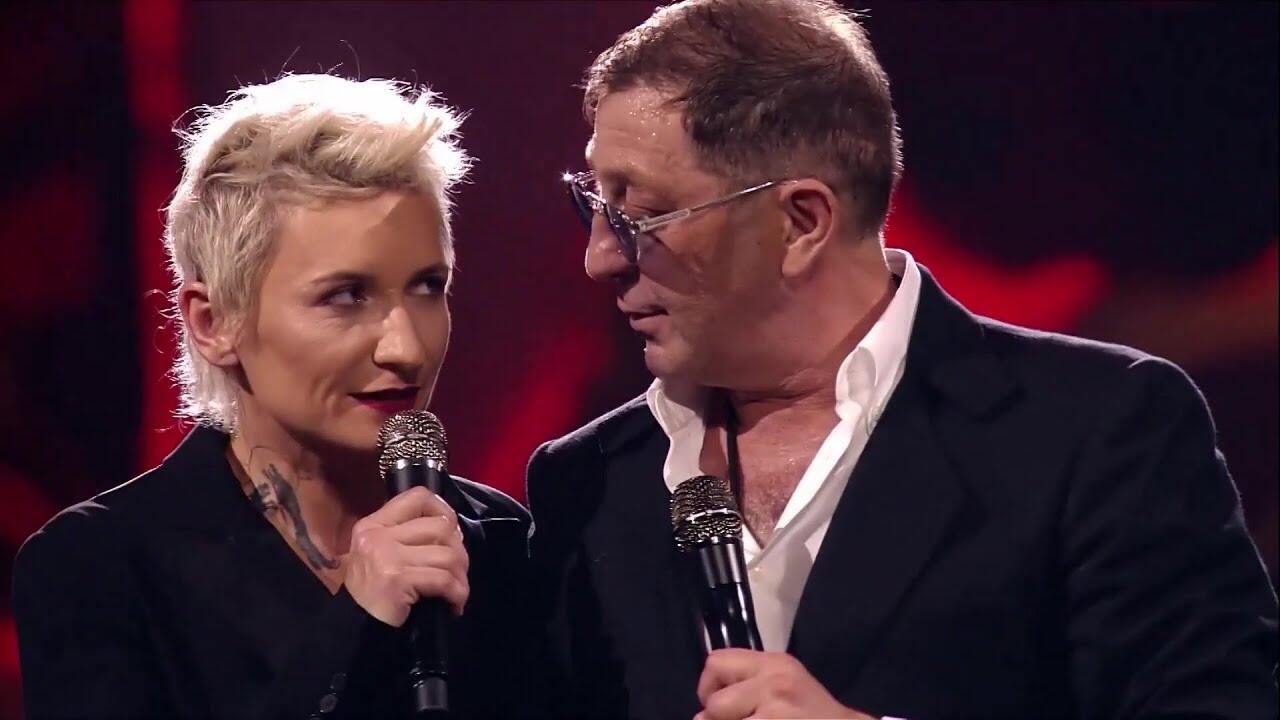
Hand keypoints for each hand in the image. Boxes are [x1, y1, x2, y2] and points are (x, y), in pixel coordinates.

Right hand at [344, 486, 468, 626]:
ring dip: (460, 576)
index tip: (453, 532)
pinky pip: (443, 579)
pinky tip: (454, 604)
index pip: (418, 497)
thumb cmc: (375, 594)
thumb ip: (410, 536)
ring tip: (456, 591)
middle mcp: (378, 535)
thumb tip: (453, 530)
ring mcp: (386, 556)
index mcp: (374, 524)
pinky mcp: (397, 579)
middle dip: (459, 551)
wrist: (355, 631)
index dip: (443, 509)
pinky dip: (456, 593)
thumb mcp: (384, 555)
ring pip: (447, 555)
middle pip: (441, 527)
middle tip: (457, 572)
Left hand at [694, 649, 874, 719]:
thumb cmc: (812, 713)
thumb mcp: (784, 684)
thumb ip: (746, 686)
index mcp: (774, 663)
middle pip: (715, 704)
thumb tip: (701, 714)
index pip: (716, 663)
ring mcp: (776, 713)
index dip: (709, 687)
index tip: (720, 707)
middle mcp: (774, 684)